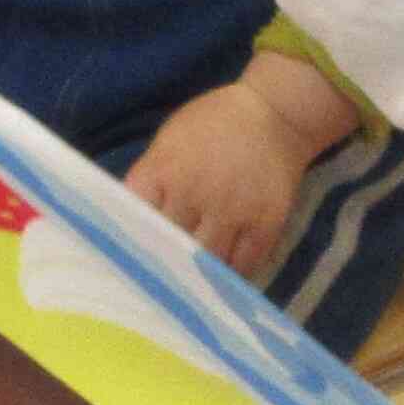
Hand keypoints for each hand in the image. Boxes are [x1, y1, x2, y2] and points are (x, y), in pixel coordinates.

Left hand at [126, 73, 327, 276]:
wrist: (273, 117)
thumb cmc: (211, 126)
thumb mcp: (168, 141)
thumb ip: (150, 180)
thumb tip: (131, 219)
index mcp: (163, 170)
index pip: (135, 218)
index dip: (131, 239)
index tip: (130, 255)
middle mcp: (193, 194)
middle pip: (168, 246)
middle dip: (163, 262)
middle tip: (160, 280)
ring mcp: (231, 212)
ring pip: (205, 264)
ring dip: (197, 278)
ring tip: (190, 288)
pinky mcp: (264, 225)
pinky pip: (242, 267)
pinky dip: (229, 279)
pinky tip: (221, 282)